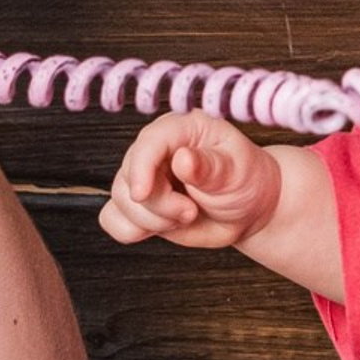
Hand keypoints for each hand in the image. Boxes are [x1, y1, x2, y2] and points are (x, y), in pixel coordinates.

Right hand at [100, 112, 283, 249]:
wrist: (247, 209)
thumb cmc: (245, 180)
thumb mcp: (237, 170)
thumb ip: (210, 166)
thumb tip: (182, 159)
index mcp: (180, 129)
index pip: (148, 142)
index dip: (140, 168)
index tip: (143, 194)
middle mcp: (155, 150)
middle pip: (129, 179)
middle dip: (159, 206)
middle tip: (191, 212)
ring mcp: (144, 178)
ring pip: (119, 202)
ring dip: (151, 220)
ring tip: (186, 216)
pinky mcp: (137, 206)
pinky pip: (112, 220)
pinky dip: (132, 230)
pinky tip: (163, 226)